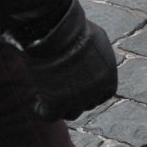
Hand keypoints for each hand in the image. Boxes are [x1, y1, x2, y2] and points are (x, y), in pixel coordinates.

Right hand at [21, 0, 117, 121]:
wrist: (58, 32)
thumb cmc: (75, 30)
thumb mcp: (97, 40)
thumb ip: (98, 56)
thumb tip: (92, 58)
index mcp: (109, 76)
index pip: (104, 94)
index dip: (93, 92)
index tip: (80, 87)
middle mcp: (96, 91)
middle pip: (87, 104)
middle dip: (77, 99)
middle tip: (62, 91)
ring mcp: (77, 99)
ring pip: (70, 113)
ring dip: (61, 107)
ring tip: (49, 97)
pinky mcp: (57, 103)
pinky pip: (49, 116)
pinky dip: (42, 111)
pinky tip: (37, 103)